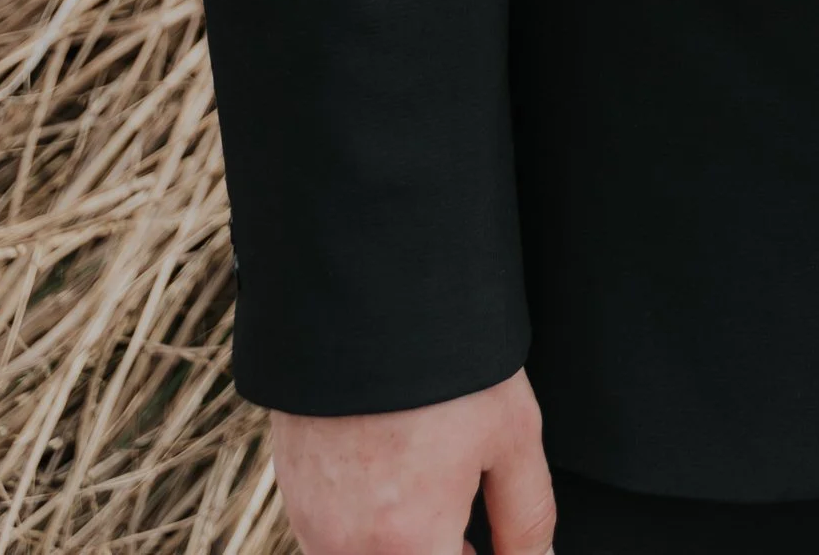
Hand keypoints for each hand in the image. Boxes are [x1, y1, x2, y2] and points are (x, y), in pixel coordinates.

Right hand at [269, 370, 551, 554]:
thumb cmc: (442, 356)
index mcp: (407, 544)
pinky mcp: (292, 491)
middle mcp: (349, 548)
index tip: (488, 538)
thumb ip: (526, 515)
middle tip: (469, 523)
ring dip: (402, 542)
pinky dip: (367, 524)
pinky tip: (396, 472)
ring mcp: (312, 523)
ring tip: (432, 488)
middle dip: (439, 550)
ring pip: (366, 554)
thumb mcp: (510, 433)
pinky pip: (332, 537)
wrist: (361, 290)